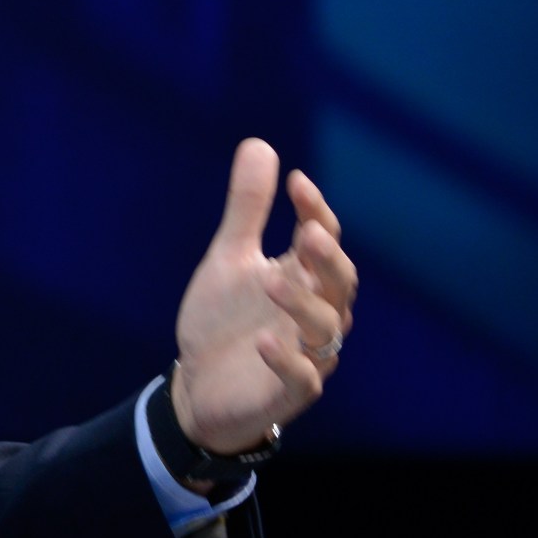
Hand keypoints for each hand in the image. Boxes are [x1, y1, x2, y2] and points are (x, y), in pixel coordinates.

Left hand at [171, 139, 357, 455]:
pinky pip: (302, 378)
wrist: (198, 386)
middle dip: (327, 259)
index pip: (323, 241)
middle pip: (339, 284)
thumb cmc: (223, 321)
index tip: (296, 182)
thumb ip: (247, 210)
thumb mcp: (229, 260)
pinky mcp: (288, 392)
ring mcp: (306, 354)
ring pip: (327, 328)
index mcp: (303, 278)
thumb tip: (260, 144)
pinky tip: (264, 340)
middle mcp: (314, 314)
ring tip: (272, 281)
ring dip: (303, 304)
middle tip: (309, 232)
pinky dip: (287, 360)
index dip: (316, 212)